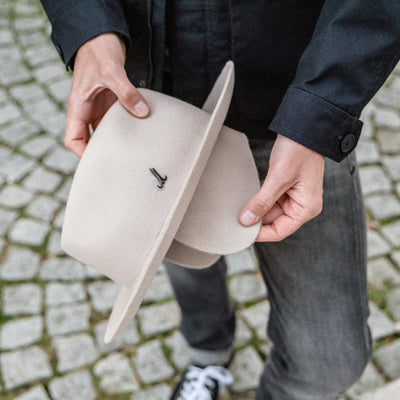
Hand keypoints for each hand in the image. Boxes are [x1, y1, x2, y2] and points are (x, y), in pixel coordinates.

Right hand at [65, 33, 149, 156]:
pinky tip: (138, 133)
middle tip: (120, 163)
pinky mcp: (110, 103)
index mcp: (78, 107)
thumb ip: (126, 92)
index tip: (100, 161)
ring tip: (130, 153)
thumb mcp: (112, 71)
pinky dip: (125, 127)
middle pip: (89, 140)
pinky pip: (116, 121)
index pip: (73, 139)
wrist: (101, 36)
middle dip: (101, 152)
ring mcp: (98, 108)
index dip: (83, 153)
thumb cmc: (98, 51)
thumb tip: (143, 112)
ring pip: (104, 132)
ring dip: (115, 141)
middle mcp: (87, 111)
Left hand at [239, 135, 324, 240]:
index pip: (280, 231)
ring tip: (238, 206)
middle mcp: (301, 204)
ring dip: (255, 207)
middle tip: (234, 217)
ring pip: (268, 209)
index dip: (260, 233)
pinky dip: (258, 197)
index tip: (241, 232)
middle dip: (255, 219)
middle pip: (273, 221)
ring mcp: (293, 195)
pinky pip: (268, 198)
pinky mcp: (285, 186)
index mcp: (306, 208)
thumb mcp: (279, 177)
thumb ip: (262, 201)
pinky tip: (246, 194)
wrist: (303, 126)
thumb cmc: (298, 150)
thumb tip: (246, 220)